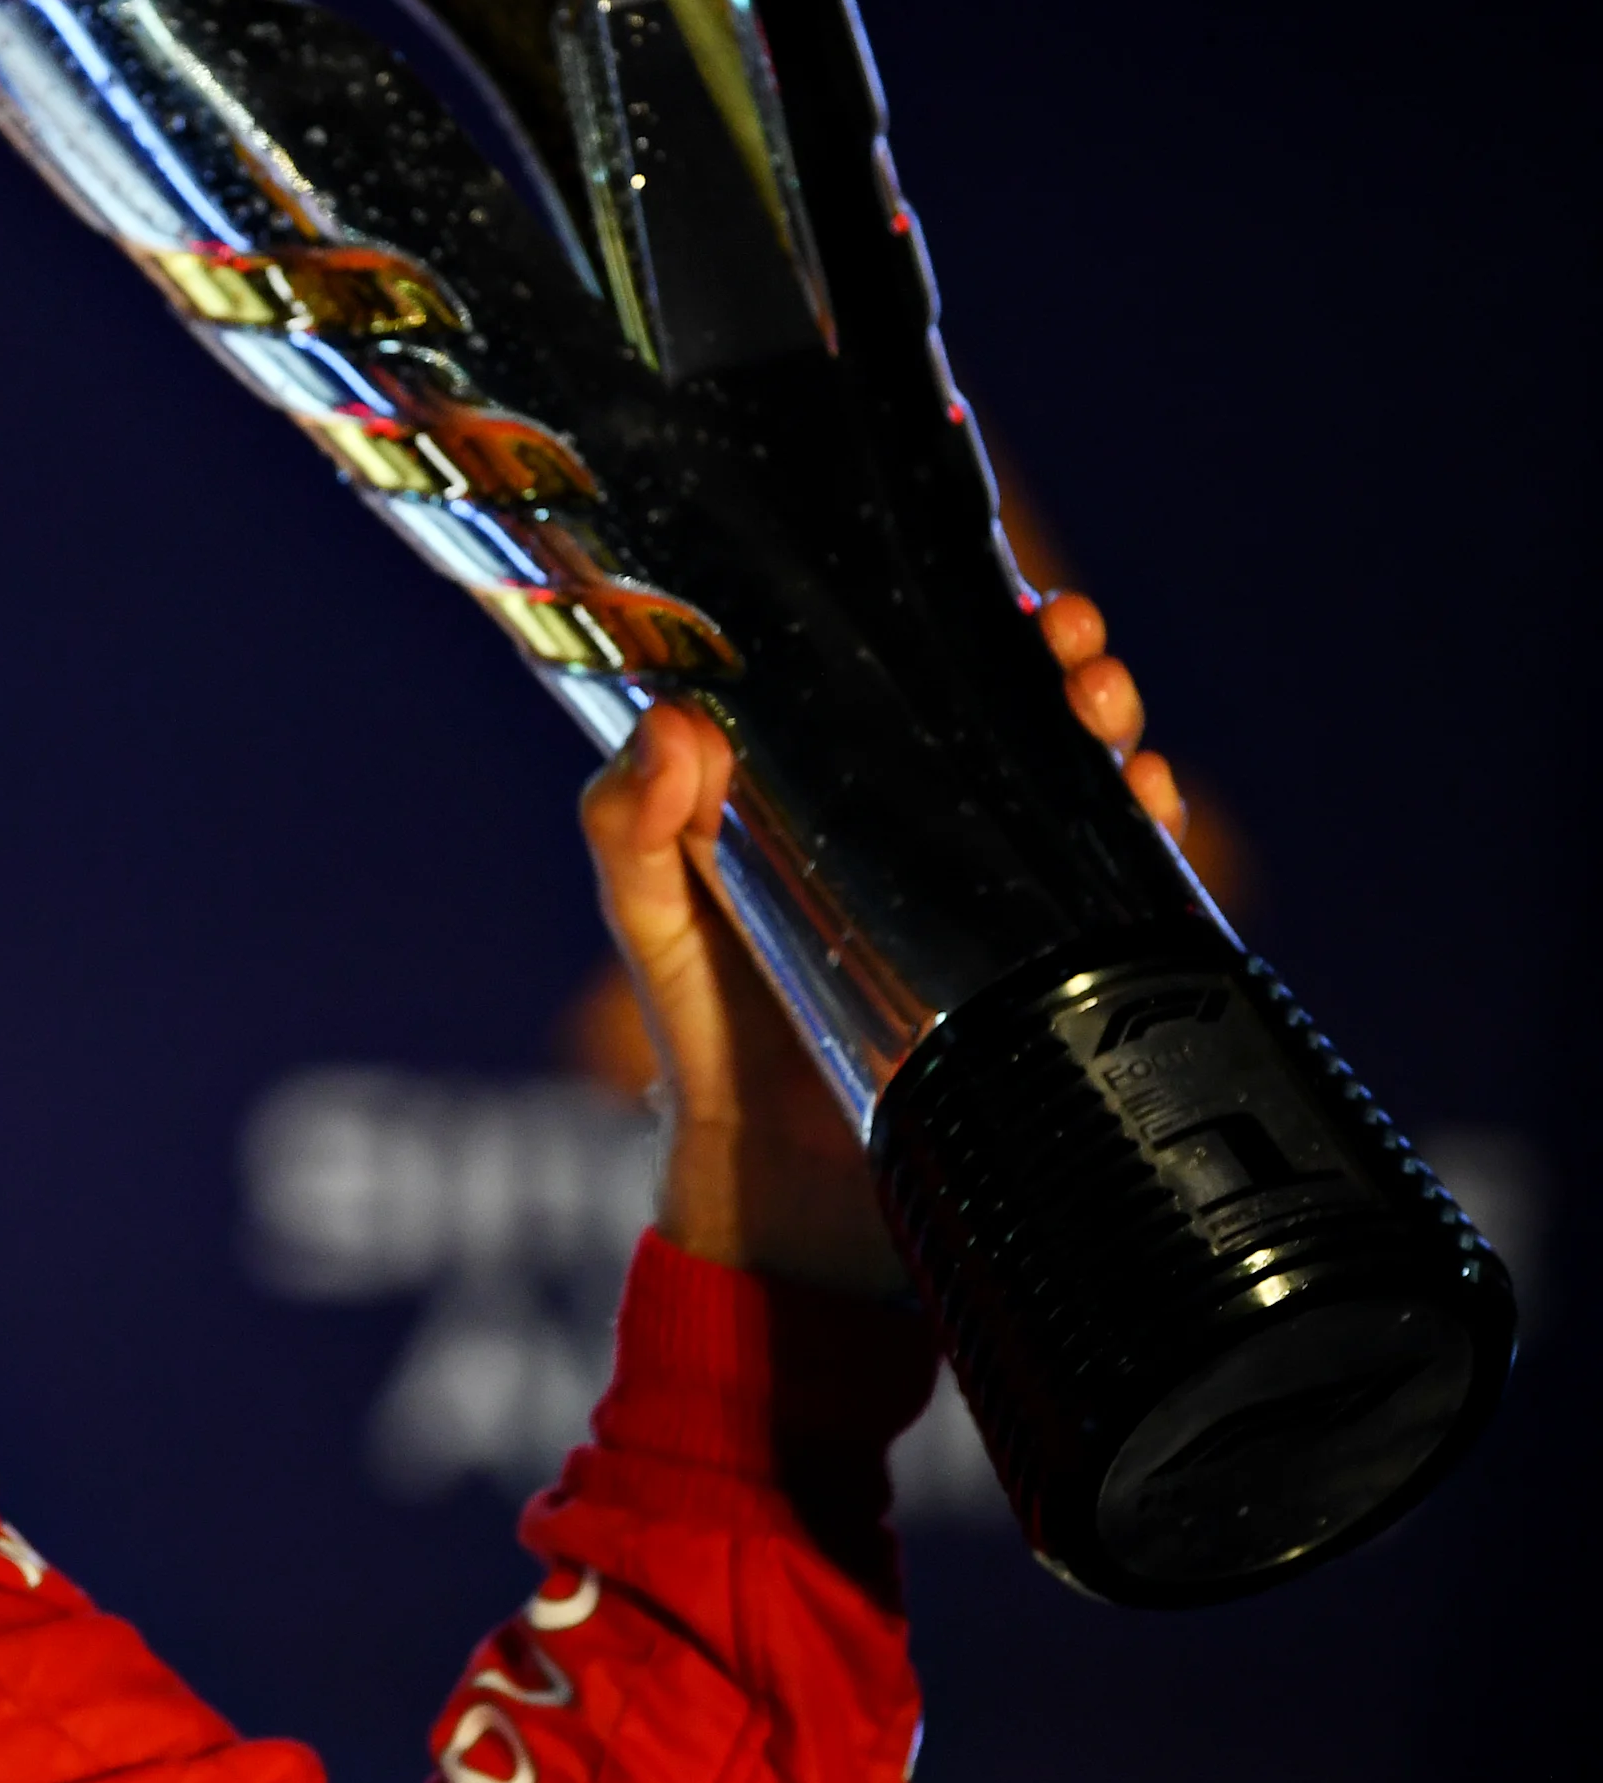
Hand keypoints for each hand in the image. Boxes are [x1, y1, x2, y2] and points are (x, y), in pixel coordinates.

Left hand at [581, 589, 1177, 1292]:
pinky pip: (1110, 889)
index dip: (960, 622)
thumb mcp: (648, 917)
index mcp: (831, 790)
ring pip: (1074, 788)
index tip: (997, 588)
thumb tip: (674, 727)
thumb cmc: (703, 1033)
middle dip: (1059, 666)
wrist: (774, 1194)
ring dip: (1109, 733)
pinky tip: (1151, 805)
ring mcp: (990, 898)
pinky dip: (1142, 838)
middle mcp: (923, 830)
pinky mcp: (1040, 974)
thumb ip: (631, 830)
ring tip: (1108, 708)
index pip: (912, 673)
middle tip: (1071, 645)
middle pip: (1013, 717)